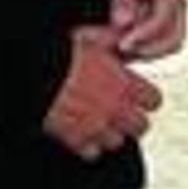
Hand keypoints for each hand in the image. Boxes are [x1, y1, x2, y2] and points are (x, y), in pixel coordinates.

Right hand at [43, 25, 162, 161]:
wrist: (33, 75)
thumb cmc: (61, 56)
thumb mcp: (91, 37)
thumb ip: (111, 39)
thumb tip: (121, 36)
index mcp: (124, 83)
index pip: (154, 100)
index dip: (147, 98)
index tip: (141, 95)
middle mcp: (116, 108)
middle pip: (141, 127)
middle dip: (133, 120)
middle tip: (123, 112)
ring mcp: (98, 127)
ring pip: (118, 142)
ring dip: (111, 133)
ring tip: (101, 122)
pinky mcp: (77, 140)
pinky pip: (92, 152)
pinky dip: (89, 145)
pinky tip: (83, 132)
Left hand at [112, 0, 186, 60]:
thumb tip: (123, 23)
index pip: (162, 21)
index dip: (142, 36)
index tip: (122, 44)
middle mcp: (179, 3)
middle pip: (174, 40)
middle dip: (147, 51)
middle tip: (122, 52)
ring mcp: (177, 12)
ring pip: (170, 43)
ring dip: (147, 51)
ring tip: (122, 51)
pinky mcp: (171, 19)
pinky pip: (164, 40)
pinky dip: (146, 46)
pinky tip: (127, 45)